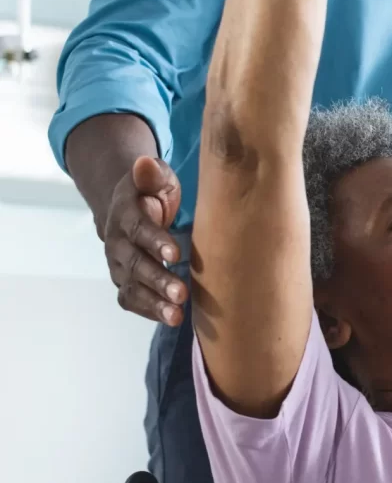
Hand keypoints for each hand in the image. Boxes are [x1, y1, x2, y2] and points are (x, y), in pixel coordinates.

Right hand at [103, 156, 186, 325]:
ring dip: (154, 303)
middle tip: (182, 293)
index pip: (139, 228)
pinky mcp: (124, 281)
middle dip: (158, 280)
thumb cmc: (152, 192)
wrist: (128, 207)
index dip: (155, 240)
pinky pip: (130, 299)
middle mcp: (117, 242)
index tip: (175, 253)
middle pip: (135, 263)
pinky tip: (170, 319)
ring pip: (131, 286)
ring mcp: (118, 264)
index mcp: (126, 214)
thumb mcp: (155, 177)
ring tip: (177, 316)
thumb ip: (151, 174)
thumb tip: (144, 163)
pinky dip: (148, 311)